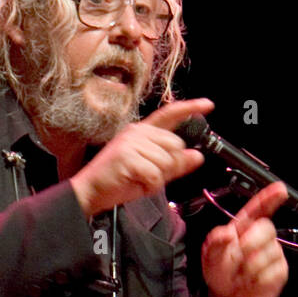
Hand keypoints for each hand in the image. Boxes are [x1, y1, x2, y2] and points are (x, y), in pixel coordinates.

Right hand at [70, 98, 213, 217]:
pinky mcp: (127, 156)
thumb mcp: (152, 172)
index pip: (170, 115)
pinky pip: (154, 175)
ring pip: (166, 162)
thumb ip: (175, 164)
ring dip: (157, 178)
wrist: (89, 192)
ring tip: (138, 180)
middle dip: (168, 166)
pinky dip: (149, 186)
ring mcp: (131, 143)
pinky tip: (135, 184)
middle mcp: (137, 132)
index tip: (207, 105)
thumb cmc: (117, 181)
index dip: (190, 109)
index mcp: (142, 131)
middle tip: (149, 175)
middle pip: (175, 145)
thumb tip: (197, 156)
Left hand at [201, 181, 289, 296]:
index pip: (259, 208)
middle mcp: (261, 237)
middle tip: (238, 255)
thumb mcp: (211, 256)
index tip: (280, 190)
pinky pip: (273, 272)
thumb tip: (226, 234)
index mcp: (243, 227)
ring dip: (250, 267)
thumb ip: (215, 242)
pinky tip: (251, 281)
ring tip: (241, 274)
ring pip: (269, 253)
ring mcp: (273, 253)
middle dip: (251, 242)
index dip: (269, 198)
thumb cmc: (220, 271)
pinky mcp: (279, 271)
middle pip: (267, 228)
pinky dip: (257, 280)